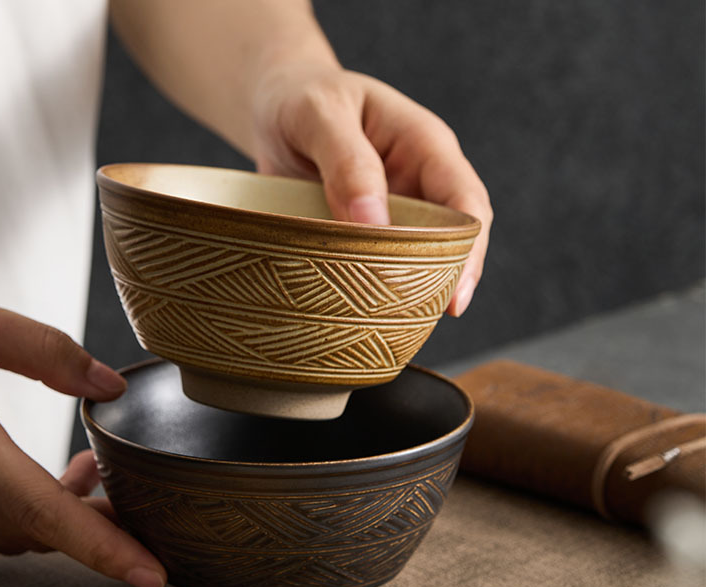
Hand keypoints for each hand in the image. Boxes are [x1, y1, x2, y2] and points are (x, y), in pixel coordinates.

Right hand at [0, 278, 166, 586]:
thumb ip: (44, 350)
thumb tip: (110, 386)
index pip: (46, 513)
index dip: (104, 550)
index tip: (153, 575)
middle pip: (38, 531)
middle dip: (94, 523)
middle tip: (128, 488)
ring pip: (10, 536)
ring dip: (58, 515)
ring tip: (86, 469)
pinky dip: (21, 515)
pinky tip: (33, 477)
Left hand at [252, 68, 492, 315]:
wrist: (275, 108)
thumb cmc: (301, 100)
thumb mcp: (318, 114)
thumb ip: (346, 161)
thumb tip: (373, 223)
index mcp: (424, 147)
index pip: (467, 202)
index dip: (471, 251)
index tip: (454, 298)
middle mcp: (418, 184)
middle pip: (453, 242)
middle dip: (444, 282)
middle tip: (418, 323)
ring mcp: (393, 214)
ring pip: (418, 261)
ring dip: (408, 292)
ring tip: (393, 328)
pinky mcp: (364, 237)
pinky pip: (378, 268)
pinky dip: (374, 293)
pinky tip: (363, 318)